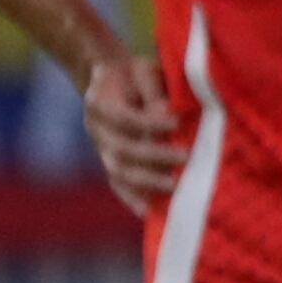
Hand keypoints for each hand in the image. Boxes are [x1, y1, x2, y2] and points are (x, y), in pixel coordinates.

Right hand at [83, 52, 188, 211]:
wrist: (109, 80)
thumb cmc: (134, 74)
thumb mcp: (143, 70)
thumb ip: (153, 90)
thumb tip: (167, 114)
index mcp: (99, 101)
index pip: (123, 117)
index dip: (149, 122)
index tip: (177, 122)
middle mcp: (95, 128)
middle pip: (121, 149)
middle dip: (155, 155)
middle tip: (186, 156)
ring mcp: (101, 148)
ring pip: (119, 171)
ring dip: (148, 180)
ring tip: (176, 186)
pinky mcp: (109, 162)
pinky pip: (118, 185)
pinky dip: (133, 198)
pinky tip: (150, 212)